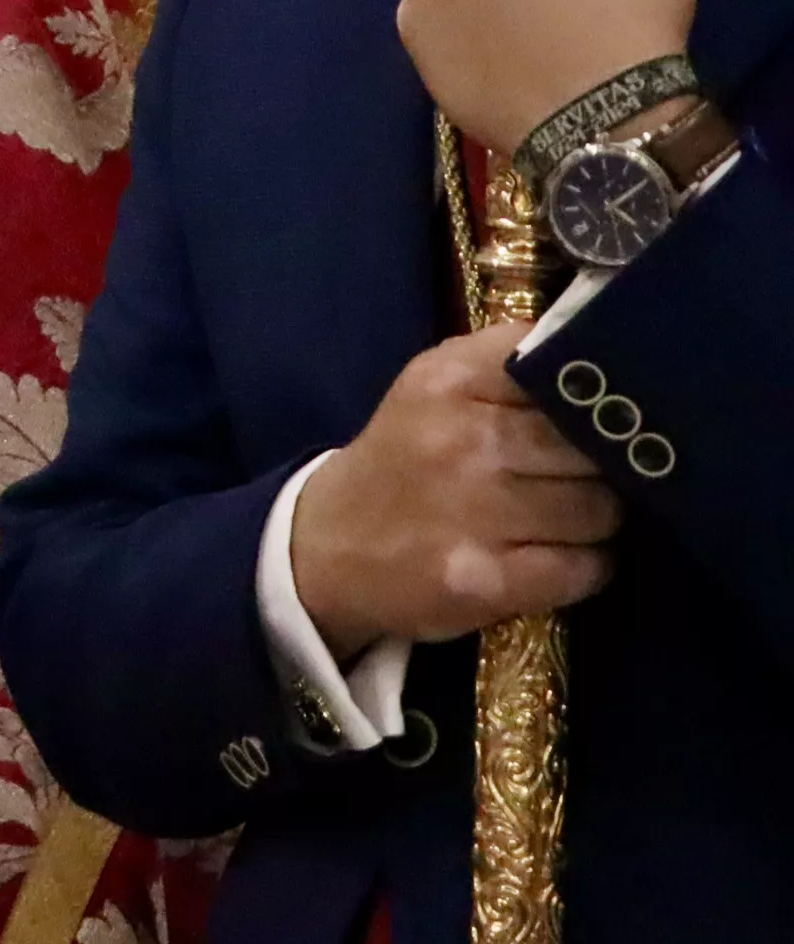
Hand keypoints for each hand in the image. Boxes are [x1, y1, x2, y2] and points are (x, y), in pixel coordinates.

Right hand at [290, 326, 621, 654]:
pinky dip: (584, 567)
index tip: (592, 415)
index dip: (595, 399)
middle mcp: (461, 439)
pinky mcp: (485, 582)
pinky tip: (550, 560)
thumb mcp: (437, 387)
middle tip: (570, 478)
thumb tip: (617, 361)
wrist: (325, 547)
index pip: (568, 370)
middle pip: (595, 448)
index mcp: (449, 379)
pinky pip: (587, 568)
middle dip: (599, 467)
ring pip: (600, 510)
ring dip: (593, 522)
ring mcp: (472, 513)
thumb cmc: (404, 458)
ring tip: (556, 522)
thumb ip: (514, 361)